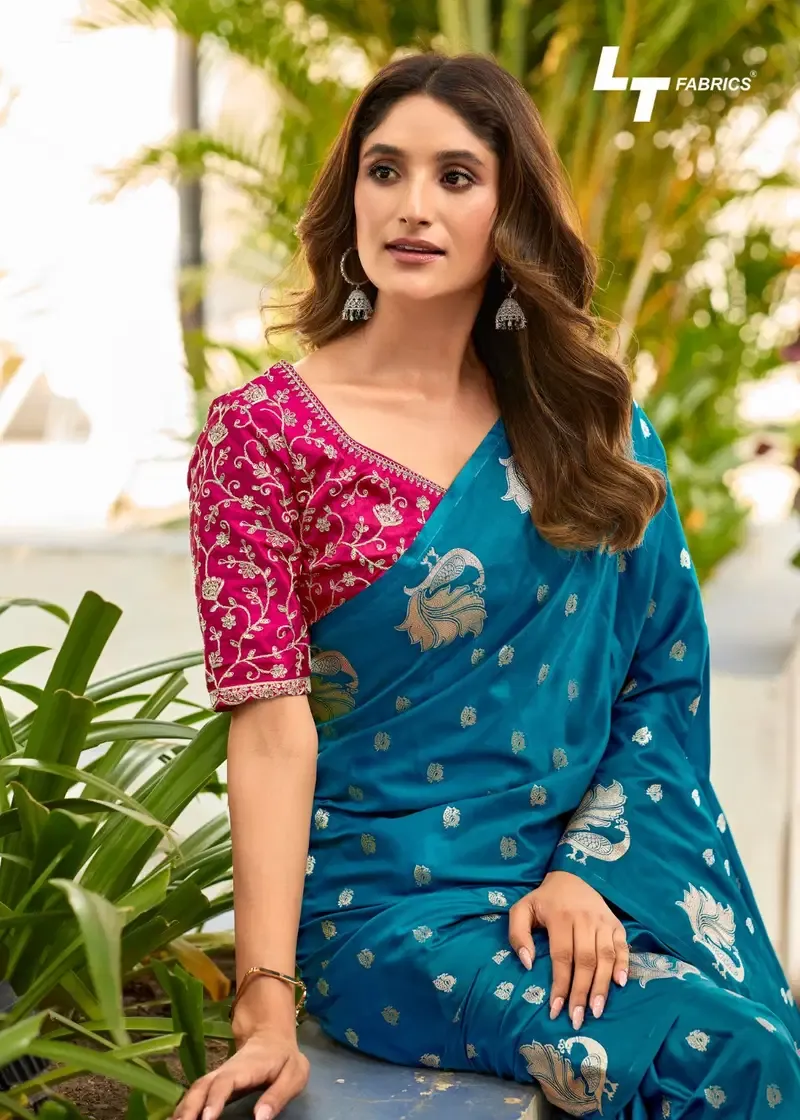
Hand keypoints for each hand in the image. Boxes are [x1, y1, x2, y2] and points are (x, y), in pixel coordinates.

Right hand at [171, 1025, 309, 1119]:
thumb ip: (277, 1095)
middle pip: (201, 1087)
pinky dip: (183, 1108)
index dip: (215, 1099)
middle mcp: (225, 1071)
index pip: (225, 1081)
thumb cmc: (284, 1059)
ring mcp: (217, 1076)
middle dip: (188, 1108)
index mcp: (246, 1068)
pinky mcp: (213, 1084)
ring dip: (182, 1110)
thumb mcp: (294, 1074)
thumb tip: (260, 1119)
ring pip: (194, 1091)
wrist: (272, 1037)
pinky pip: (195, 1096)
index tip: (207, 1119)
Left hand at [508, 870, 628, 1030]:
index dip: (560, 984)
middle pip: (585, 961)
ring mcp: (603, 921)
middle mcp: (585, 919)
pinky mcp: (616, 923)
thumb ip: (518, 934)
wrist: (572, 875)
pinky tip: (620, 984)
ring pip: (605, 957)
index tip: (556, 1009)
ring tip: (597, 1011)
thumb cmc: (545, 900)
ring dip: (602, 986)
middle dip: (581, 993)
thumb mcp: (522, 909)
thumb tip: (528, 964)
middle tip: (577, 1019)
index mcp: (560, 917)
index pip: (562, 956)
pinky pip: (623, 946)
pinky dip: (624, 965)